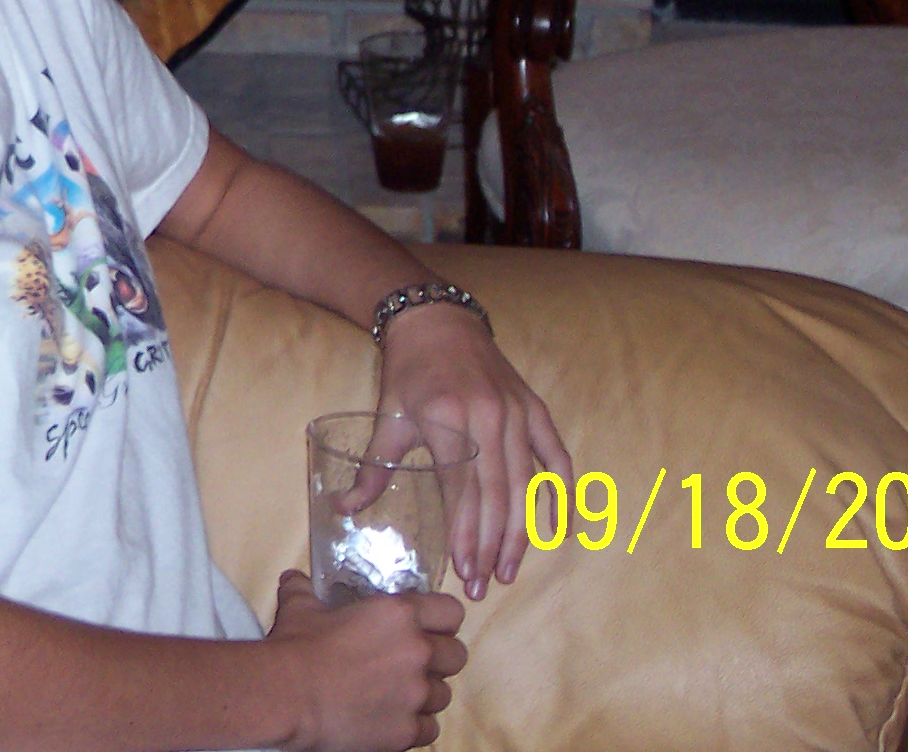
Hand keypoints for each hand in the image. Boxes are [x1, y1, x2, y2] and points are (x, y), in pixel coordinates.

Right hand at [263, 569, 463, 751]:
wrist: (287, 696)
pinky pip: (430, 728)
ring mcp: (416, 694)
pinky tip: (392, 717)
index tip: (428, 626)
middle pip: (456, 655)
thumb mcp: (300, 607)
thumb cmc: (296, 646)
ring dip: (425, 692)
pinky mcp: (408, 730)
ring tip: (397, 693)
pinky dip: (414, 724)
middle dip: (439, 658)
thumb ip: (304, 589)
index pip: (451, 611)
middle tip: (412, 661)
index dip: (441, 619)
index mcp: (399, 614)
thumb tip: (294, 579)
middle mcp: (418, 651)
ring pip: (444, 694)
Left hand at [373, 305, 571, 603]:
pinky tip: (562, 531)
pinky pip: (557, 458)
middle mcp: (488, 417)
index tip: (465, 572)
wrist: (437, 322)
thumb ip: (372, 469)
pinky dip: (563, 495)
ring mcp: (517, 412)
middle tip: (486, 585)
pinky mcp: (535, 408)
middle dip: (492, 546)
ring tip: (510, 570)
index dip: (466, 535)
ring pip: (526, 485)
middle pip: (496, 496)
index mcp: (447, 418)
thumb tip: (344, 510)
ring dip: (521, 533)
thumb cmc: (409, 373)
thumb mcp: (388, 418)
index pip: (462, 491)